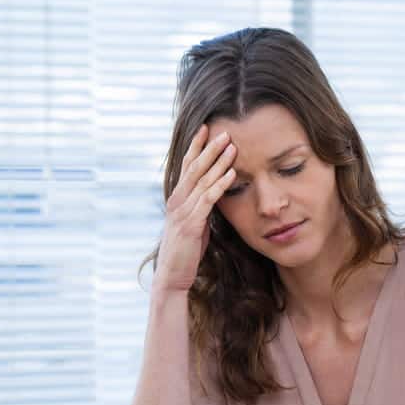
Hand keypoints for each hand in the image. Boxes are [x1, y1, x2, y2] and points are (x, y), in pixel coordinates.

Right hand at [154, 124, 236, 292]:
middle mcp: (176, 200)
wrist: (172, 276)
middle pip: (194, 167)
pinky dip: (220, 184)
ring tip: (232, 146)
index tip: (207, 128)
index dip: (196, 147)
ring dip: (218, 162)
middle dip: (209, 148)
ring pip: (201, 180)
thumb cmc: (185, 251)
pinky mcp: (191, 224)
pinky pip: (207, 199)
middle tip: (225, 131)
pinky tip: (232, 174)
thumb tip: (213, 194)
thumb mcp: (194, 223)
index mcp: (176, 198)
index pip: (186, 166)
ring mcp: (182, 212)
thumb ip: (200, 206)